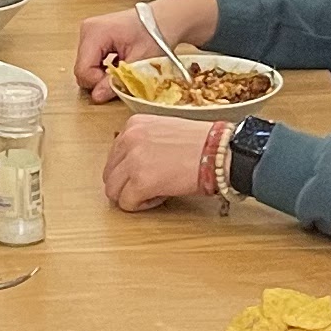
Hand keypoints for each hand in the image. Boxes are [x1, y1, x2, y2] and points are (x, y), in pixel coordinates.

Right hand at [74, 0, 217, 95]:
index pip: (83, 70)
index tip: (119, 82)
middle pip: (82, 68)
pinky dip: (104, 67)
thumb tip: (97, 97)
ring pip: (86, 66)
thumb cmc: (155, 34)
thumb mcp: (138, 62)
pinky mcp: (94, 37)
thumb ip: (116, 81)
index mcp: (95, 32)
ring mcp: (90, 32)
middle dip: (100, 79)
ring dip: (103, 74)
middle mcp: (88, 30)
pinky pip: (92, 60)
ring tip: (123, 69)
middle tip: (123, 76)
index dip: (98, 83)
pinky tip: (119, 64)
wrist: (165, 20)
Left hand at [104, 116, 227, 213]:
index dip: (130, 169)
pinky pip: (127, 203)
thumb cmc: (202, 143)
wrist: (220, 151)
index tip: (148, 172)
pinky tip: (161, 196)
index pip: (114, 155)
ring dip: (132, 195)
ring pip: (113, 190)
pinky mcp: (141, 182)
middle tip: (150, 186)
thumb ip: (144, 143)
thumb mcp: (164, 130)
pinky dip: (142, 205)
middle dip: (127, 184)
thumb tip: (133, 164)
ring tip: (155, 191)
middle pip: (110, 174)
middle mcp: (129, 139)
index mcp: (134, 125)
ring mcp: (132, 161)